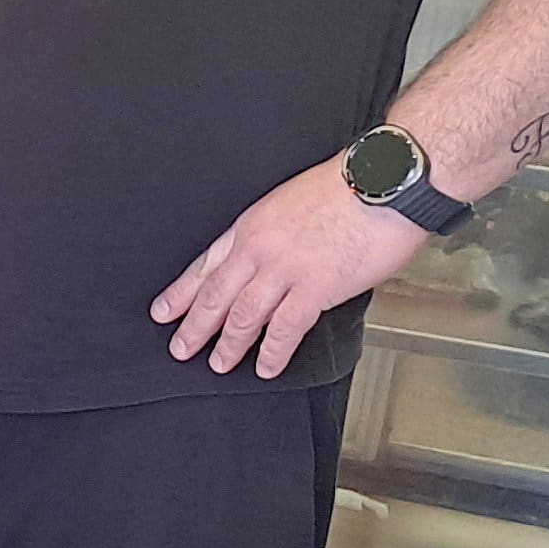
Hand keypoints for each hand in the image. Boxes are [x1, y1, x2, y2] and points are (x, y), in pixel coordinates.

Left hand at [151, 159, 431, 375]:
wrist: (384, 180)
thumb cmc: (348, 185)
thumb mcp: (289, 200)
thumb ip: (273, 232)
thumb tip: (268, 259)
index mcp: (252, 225)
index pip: (206, 265)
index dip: (181, 292)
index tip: (164, 311)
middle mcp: (260, 248)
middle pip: (215, 295)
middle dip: (194, 326)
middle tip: (179, 349)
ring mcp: (286, 269)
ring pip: (243, 315)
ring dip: (229, 344)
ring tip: (217, 364)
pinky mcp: (316, 286)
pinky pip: (286, 328)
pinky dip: (273, 352)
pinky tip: (265, 367)